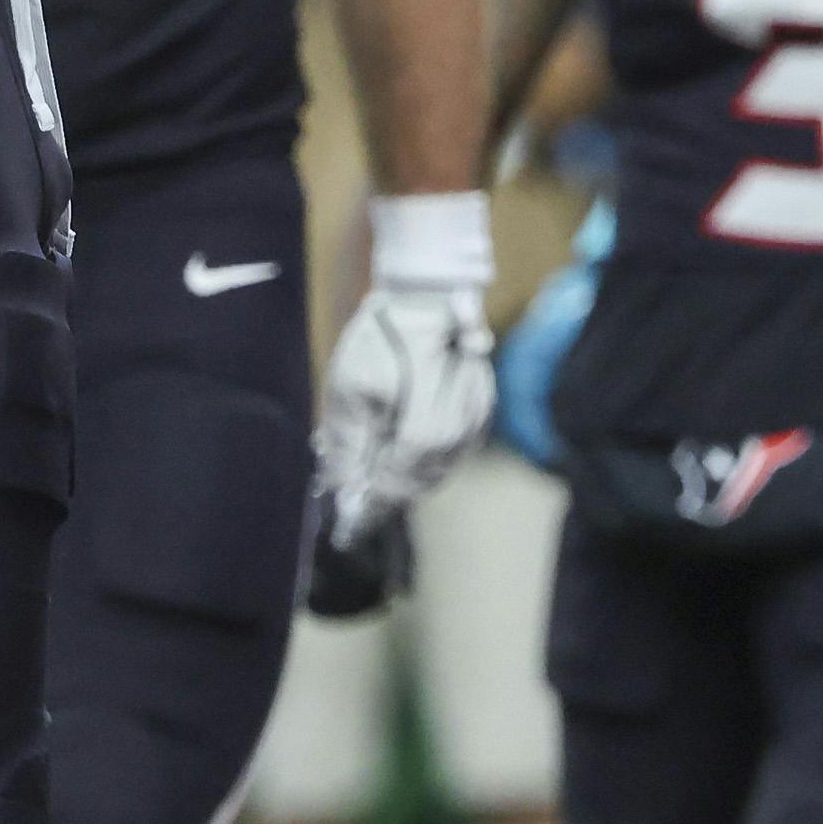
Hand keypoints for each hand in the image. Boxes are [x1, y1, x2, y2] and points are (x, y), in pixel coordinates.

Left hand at [313, 286, 497, 542]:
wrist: (432, 292)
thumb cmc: (386, 335)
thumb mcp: (350, 388)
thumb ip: (349, 446)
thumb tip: (342, 489)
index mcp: (423, 439)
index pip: (391, 493)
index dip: (366, 513)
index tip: (344, 531)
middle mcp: (455, 441)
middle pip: (414, 486)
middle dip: (383, 492)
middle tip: (354, 493)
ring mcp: (473, 427)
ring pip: (434, 471)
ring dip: (403, 475)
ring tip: (373, 465)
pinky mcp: (480, 412)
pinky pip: (450, 450)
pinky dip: (423, 455)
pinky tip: (401, 442)